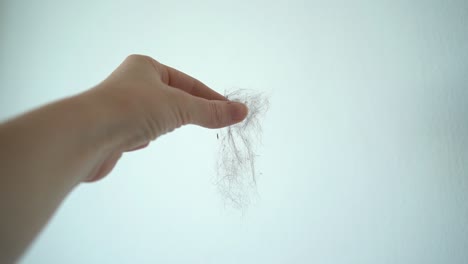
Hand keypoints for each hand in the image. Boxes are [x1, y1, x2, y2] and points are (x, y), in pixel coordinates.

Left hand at [82, 55, 247, 181]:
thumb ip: (210, 111)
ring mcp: (120, 107)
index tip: (230, 111)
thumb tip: (241, 112)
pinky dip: (144, 137)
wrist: (86, 135)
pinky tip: (141, 142)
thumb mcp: (179, 106)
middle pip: (172, 98)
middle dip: (188, 110)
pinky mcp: (112, 130)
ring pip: (154, 115)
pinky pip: (137, 131)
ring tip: (169, 128)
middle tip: (210, 121)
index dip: (210, 96)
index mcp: (145, 67)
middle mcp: (131, 83)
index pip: (188, 82)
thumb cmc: (133, 108)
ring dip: (164, 123)